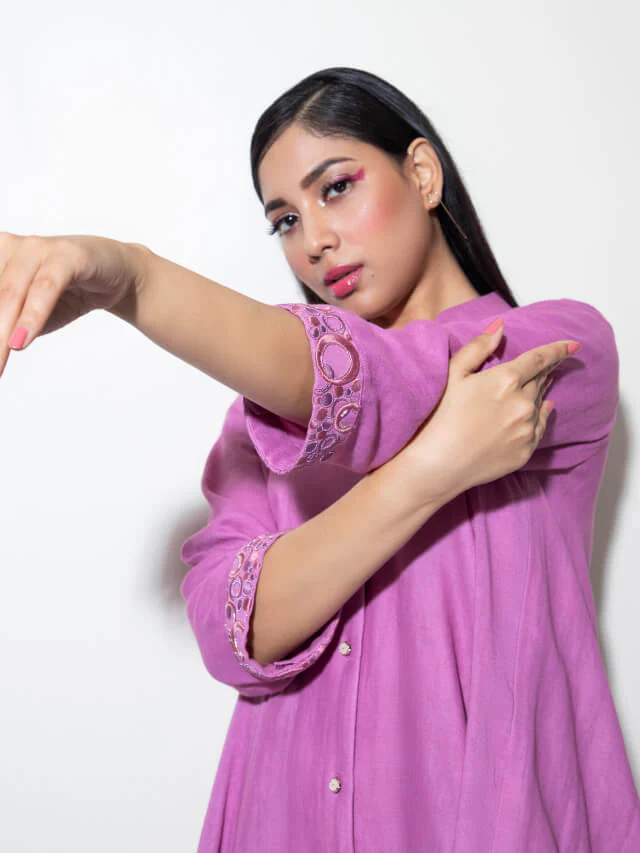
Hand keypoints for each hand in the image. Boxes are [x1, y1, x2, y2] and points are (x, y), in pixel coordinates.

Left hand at [0, 232, 147, 376]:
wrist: (120, 274)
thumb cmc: (71, 292)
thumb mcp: (34, 315)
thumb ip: (11, 325)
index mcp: (0, 257)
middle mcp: (13, 247)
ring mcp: (39, 248)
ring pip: (13, 293)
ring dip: (3, 330)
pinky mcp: (67, 255)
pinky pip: (45, 288)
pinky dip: (33, 316)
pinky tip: (22, 340)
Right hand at [401, 321, 578, 502]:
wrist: (436, 465)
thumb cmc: (438, 417)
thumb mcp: (453, 374)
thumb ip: (478, 347)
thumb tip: (500, 326)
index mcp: (506, 380)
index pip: (540, 359)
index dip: (558, 350)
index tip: (573, 345)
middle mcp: (523, 403)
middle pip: (541, 380)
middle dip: (542, 372)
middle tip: (542, 368)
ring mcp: (527, 429)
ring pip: (541, 403)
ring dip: (537, 394)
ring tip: (533, 389)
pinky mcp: (526, 451)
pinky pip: (541, 427)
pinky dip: (540, 416)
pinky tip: (538, 411)